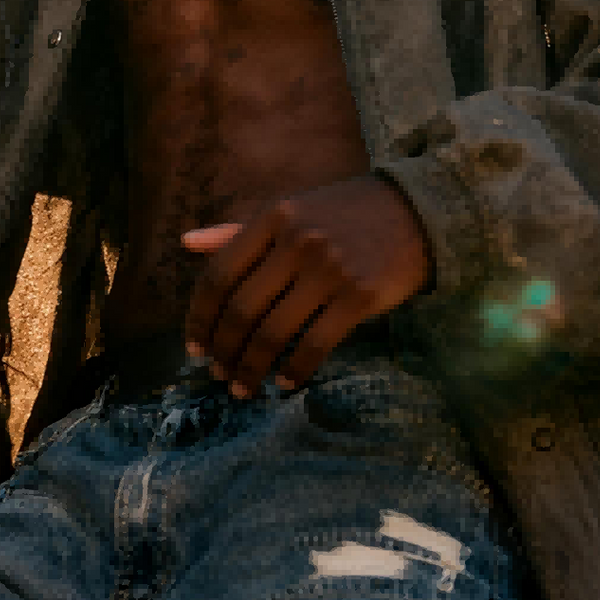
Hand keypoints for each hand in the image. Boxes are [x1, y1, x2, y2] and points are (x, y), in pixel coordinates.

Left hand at [181, 175, 432, 398]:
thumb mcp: (288, 212)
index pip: (219, 274)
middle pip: (242, 309)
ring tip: (243, 387)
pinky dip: (294, 370)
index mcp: (273, 217)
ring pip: (274, 333)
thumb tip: (185, 244)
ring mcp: (329, 268)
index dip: (200, 317)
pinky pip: (315, 345)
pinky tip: (284, 383)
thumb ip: (236, 232)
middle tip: (218, 375)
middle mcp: (297, 240)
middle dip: (223, 350)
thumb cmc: (341, 215)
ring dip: (251, 368)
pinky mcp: (359, 296)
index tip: (193, 346)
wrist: (415, 213)